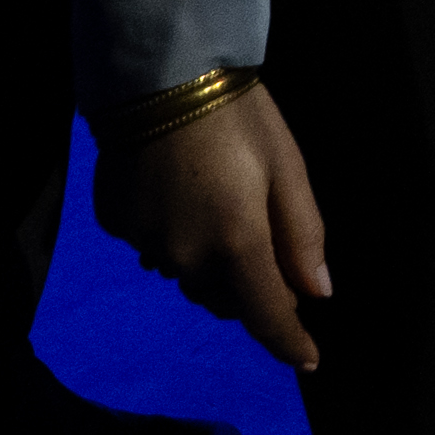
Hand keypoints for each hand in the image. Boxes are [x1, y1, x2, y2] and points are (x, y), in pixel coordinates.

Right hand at [104, 84, 332, 373]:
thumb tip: (316, 294)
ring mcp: (146, 244)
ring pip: (188, 277)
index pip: (267, 314)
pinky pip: (155, 249)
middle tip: (264, 249)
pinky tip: (179, 196)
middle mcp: (187, 256)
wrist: (159, 74)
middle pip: (226, 298)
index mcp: (237, 243)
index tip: (308, 361)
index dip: (290, 342)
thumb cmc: (238, 117)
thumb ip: (302, 236)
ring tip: (219, 214)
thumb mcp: (287, 167)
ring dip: (209, 265)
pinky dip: (173, 236)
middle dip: (250, 288)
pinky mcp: (117, 225)